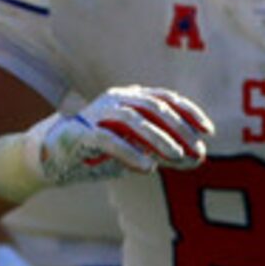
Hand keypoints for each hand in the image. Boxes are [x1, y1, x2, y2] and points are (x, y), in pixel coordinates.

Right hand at [0, 86, 212, 202]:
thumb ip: (167, 151)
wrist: (55, 155)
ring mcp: (96, 115)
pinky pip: (108, 140)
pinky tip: (148, 168)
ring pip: (132, 120)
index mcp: (131, 97)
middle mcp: (115, 99)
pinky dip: (130, 153)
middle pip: (153, 107)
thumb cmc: (103, 150)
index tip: (209, 131)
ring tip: (176, 156)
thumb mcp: (141, 148)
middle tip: (196, 150)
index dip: (189, 112)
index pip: (166, 98)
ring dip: (158, 138)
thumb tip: (200, 158)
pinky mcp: (81, 134)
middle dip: (179, 128)